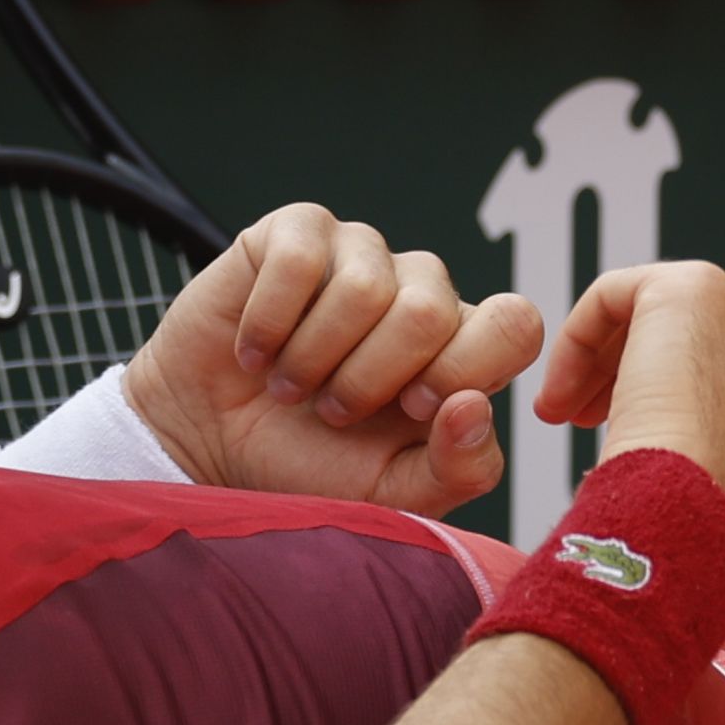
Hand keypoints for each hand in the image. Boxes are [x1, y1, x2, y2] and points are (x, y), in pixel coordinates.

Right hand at [121, 206, 542, 513]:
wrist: (208, 444)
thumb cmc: (306, 463)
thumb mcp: (392, 492)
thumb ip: (457, 469)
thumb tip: (473, 406)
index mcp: (460, 347)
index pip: (516, 324)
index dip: (463, 369)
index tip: (410, 411)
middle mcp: (418, 289)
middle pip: (433, 310)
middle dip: (370, 379)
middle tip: (332, 409)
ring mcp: (358, 252)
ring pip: (365, 287)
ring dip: (314, 357)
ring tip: (290, 385)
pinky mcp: (296, 231)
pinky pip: (298, 260)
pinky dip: (268, 323)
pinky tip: (255, 351)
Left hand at [522, 260, 724, 565]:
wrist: (702, 509)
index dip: (696, 392)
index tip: (659, 429)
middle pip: (703, 328)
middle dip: (649, 371)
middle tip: (598, 419)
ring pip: (655, 311)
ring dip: (606, 361)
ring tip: (571, 414)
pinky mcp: (689, 286)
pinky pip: (615, 295)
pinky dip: (579, 339)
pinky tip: (561, 393)